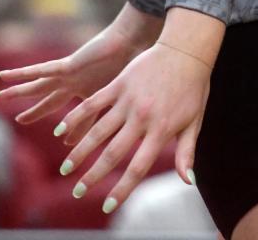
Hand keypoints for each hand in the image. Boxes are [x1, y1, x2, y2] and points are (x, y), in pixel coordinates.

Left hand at [0, 4, 159, 124]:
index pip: (79, 116)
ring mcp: (71, 74)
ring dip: (19, 92)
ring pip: (39, 86)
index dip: (73, 130)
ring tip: (0, 95)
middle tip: (21, 120)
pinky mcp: (68, 65)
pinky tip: (4, 75)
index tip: (65, 143)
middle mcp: (78, 83)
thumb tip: (126, 140)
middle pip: (51, 100)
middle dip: (36, 111)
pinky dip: (21, 74)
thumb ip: (114, 118)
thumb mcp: (122, 100)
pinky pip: (40, 71)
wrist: (136, 44)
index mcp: (93, 92)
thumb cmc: (135, 68)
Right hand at [48, 41, 208, 211]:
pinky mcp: (119, 84)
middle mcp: (142, 117)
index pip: (138, 167)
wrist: (187, 49)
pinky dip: (76, 118)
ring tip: (67, 170)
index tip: (107, 207)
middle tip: (78, 192)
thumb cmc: (194, 88)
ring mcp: (128, 100)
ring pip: (98, 131)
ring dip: (80, 152)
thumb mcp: (194, 121)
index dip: (122, 189)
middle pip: (112, 153)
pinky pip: (92, 104)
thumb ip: (187, 152)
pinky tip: (62, 132)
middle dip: (93, 176)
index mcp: (162, 129)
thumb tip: (187, 182)